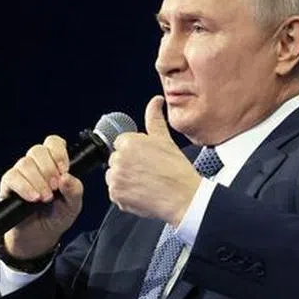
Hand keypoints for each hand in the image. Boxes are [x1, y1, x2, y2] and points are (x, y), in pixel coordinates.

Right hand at [0, 135, 83, 258]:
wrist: (40, 237)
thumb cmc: (57, 217)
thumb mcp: (73, 206)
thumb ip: (75, 190)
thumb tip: (66, 177)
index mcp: (53, 164)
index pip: (53, 143)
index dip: (58, 153)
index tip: (64, 170)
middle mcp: (36, 165)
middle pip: (37, 150)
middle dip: (49, 169)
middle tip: (55, 188)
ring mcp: (21, 174)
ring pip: (25, 163)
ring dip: (38, 181)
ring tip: (45, 198)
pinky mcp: (8, 186)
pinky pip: (12, 177)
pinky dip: (24, 187)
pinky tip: (33, 198)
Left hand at [106, 96, 201, 224]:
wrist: (183, 197)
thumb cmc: (176, 170)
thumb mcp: (165, 140)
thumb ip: (154, 118)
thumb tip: (155, 101)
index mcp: (128, 142)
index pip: (121, 144)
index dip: (134, 152)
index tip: (146, 160)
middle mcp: (119, 159)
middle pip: (116, 160)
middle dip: (128, 165)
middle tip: (147, 172)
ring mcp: (116, 178)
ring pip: (114, 176)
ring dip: (125, 180)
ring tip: (145, 183)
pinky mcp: (115, 195)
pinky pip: (115, 193)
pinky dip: (125, 195)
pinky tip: (141, 193)